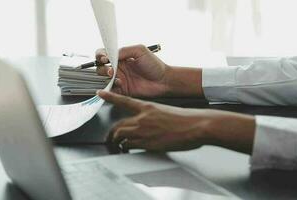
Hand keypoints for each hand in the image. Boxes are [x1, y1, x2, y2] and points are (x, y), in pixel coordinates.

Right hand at [96, 44, 203, 97]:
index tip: (104, 58)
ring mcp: (119, 79)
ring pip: (104, 79)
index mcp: (121, 57)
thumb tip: (109, 54)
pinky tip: (119, 85)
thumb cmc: (154, 64)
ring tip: (118, 79)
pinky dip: (110, 89)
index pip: (103, 54)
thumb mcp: (139, 50)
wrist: (164, 80)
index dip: (100, 56)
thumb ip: (124, 50)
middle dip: (103, 69)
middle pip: (101, 67)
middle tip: (111, 70)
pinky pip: (111, 91)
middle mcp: (118, 68)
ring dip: (108, 78)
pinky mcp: (122, 90)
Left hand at [97, 90, 255, 153]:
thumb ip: (153, 117)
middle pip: (117, 125)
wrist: (196, 125)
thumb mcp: (166, 111)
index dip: (110, 97)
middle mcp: (142, 118)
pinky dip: (126, 147)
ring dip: (117, 142)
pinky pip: (129, 145)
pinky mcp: (147, 143)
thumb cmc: (185, 119)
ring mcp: (143, 131)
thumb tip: (147, 124)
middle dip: (111, 134)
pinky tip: (127, 149)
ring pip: (120, 136)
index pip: (123, 100)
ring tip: (117, 146)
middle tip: (110, 138)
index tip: (100, 93)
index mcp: (147, 107)